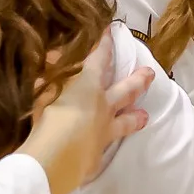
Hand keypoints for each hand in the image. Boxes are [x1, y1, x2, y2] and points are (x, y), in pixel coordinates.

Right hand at [21, 32, 154, 193]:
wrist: (55, 161)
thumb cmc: (48, 120)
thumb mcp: (43, 93)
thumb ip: (49, 76)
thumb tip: (51, 56)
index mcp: (88, 87)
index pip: (99, 60)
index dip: (105, 45)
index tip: (111, 32)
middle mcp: (102, 107)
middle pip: (125, 91)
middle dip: (138, 80)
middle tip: (150, 73)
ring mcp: (104, 132)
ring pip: (124, 122)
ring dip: (134, 117)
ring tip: (144, 116)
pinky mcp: (99, 156)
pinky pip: (106, 148)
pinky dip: (105, 145)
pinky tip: (105, 149)